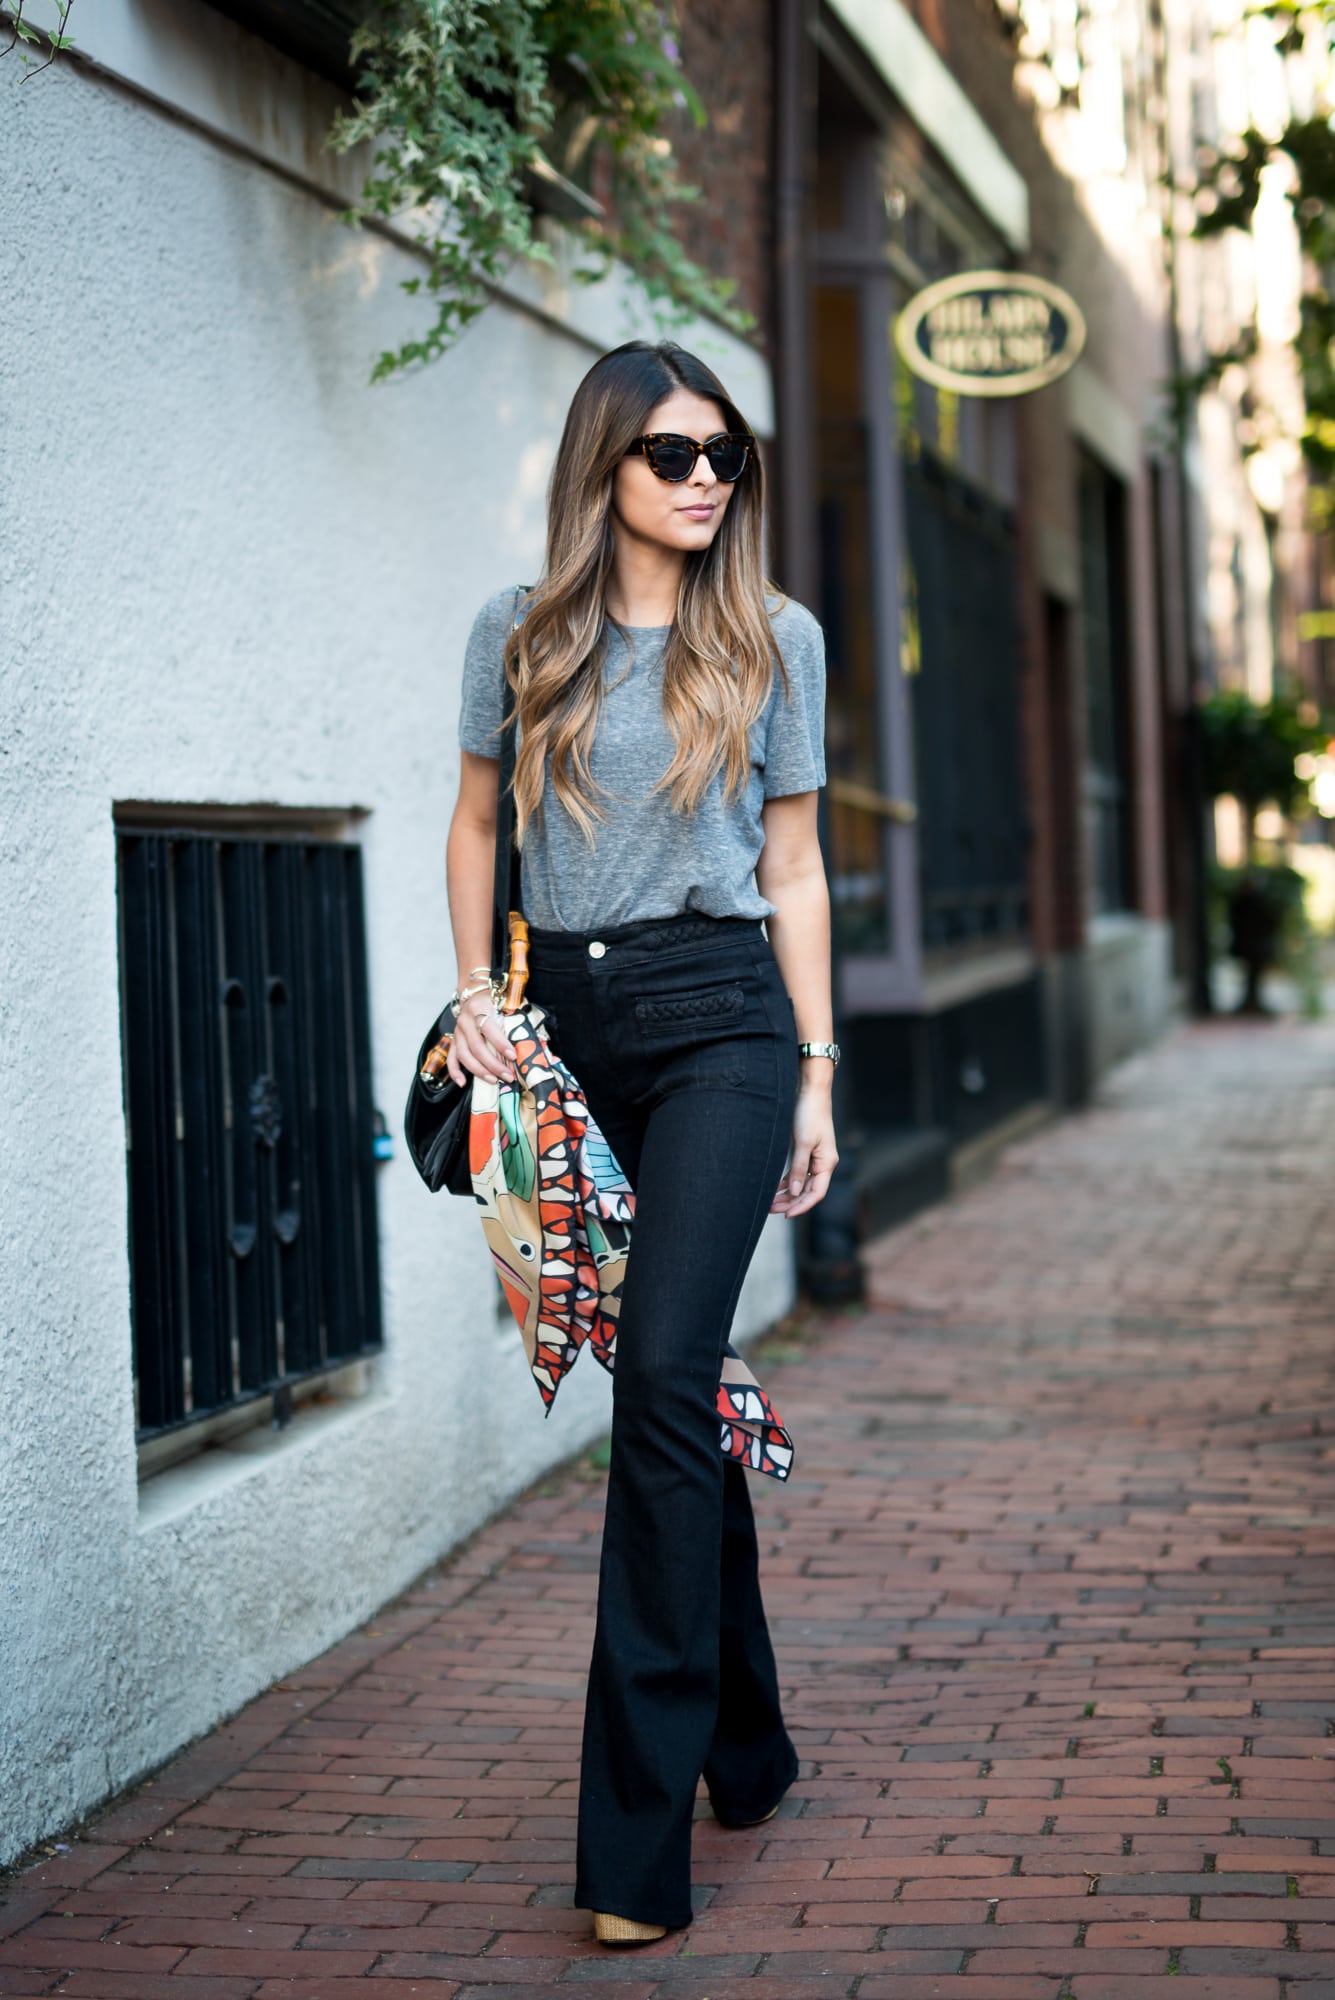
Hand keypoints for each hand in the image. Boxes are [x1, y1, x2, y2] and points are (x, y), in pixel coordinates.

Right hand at [445, 990, 516, 1087]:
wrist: (475, 993)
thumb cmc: (495, 1000)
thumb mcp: (507, 1003)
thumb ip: (516, 1018)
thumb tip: (533, 1040)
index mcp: (478, 1008)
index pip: (489, 1028)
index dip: (500, 1044)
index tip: (513, 1056)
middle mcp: (465, 1020)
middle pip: (476, 1047)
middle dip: (493, 1064)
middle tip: (508, 1076)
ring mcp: (457, 1032)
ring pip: (464, 1055)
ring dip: (479, 1070)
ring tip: (494, 1080)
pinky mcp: (454, 1040)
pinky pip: (452, 1058)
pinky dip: (455, 1071)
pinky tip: (462, 1082)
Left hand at [771, 1083, 837, 1218]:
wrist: (810, 1089)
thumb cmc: (810, 1113)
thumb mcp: (803, 1142)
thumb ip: (798, 1167)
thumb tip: (794, 1191)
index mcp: (827, 1162)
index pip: (816, 1193)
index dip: (802, 1206)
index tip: (786, 1215)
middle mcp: (823, 1162)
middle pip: (808, 1190)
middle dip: (791, 1202)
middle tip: (771, 1210)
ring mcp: (815, 1156)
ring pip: (801, 1182)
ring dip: (787, 1193)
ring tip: (770, 1202)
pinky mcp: (806, 1149)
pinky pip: (798, 1171)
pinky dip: (787, 1180)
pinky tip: (775, 1187)